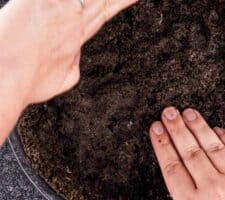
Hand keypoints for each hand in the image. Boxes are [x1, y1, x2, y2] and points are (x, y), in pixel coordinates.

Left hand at [0, 0, 136, 105]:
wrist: (6, 78)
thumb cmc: (28, 82)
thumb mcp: (62, 80)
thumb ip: (73, 62)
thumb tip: (75, 55)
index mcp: (77, 38)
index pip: (103, 13)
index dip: (120, 2)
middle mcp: (72, 21)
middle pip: (101, 0)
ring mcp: (57, 7)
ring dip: (94, 0)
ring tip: (103, 0)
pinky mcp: (36, 1)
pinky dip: (62, 1)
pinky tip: (65, 2)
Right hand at [149, 107, 224, 199]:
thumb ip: (183, 198)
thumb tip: (174, 176)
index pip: (171, 166)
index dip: (162, 145)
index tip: (156, 130)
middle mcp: (213, 188)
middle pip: (188, 151)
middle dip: (176, 129)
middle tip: (168, 113)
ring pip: (211, 146)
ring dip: (197, 127)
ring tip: (188, 113)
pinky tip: (217, 129)